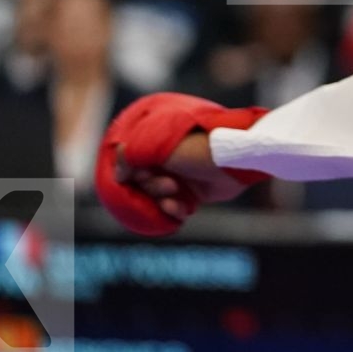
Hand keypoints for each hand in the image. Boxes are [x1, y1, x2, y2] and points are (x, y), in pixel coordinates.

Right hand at [94, 94, 266, 235]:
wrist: (235, 161)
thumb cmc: (197, 148)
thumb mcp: (156, 147)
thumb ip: (130, 156)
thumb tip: (118, 175)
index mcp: (157, 141)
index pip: (129, 163)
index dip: (130, 174)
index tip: (134, 177)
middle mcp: (166, 158)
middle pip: (141, 183)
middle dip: (151, 187)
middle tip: (169, 184)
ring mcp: (180, 175)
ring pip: (156, 197)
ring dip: (162, 200)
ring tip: (175, 196)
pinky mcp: (193, 192)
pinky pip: (173, 207)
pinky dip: (175, 209)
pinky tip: (184, 209)